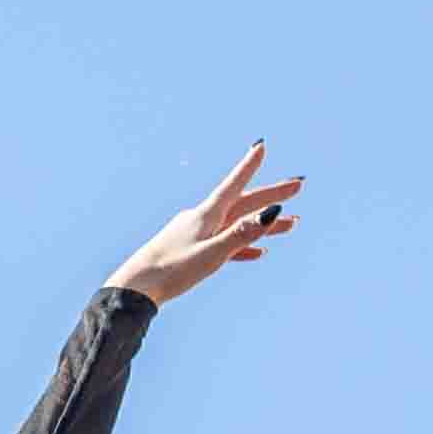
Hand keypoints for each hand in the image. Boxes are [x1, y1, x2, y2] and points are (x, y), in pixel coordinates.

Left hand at [114, 143, 301, 305]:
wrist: (134, 289)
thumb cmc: (171, 271)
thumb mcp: (212, 254)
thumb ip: (242, 234)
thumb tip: (270, 213)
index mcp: (205, 215)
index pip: (234, 184)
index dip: (249, 165)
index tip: (262, 144)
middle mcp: (201, 218)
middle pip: (243, 203)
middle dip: (271, 195)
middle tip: (298, 185)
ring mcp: (195, 234)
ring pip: (237, 223)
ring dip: (264, 223)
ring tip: (293, 224)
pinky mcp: (191, 251)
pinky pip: (224, 243)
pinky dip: (243, 244)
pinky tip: (258, 253)